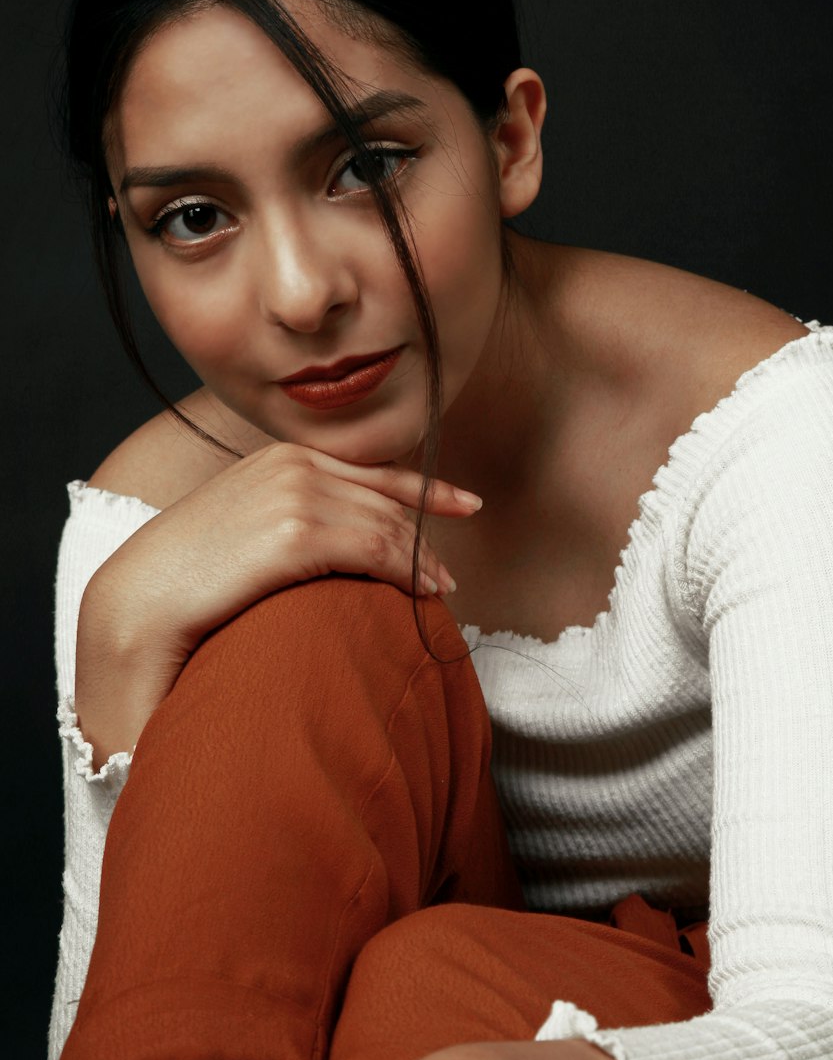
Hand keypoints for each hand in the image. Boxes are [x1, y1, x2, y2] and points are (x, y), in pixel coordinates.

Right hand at [76, 444, 480, 765]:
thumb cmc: (188, 576)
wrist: (140, 600)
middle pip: (383, 502)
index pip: (369, 470)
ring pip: (386, 527)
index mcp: (280, 458)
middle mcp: (293, 466)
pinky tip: (421, 594)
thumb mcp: (243, 526)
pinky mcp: (297, 534)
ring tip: (441, 591)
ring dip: (421, 561)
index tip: (465, 503)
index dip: (424, 488)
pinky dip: (408, 572)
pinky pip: (376, 552)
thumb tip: (331, 540)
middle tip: (447, 575)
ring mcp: (295, 496)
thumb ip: (287, 516)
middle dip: (424, 536)